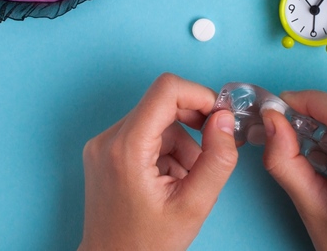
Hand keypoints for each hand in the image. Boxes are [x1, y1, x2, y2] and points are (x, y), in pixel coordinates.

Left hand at [79, 73, 238, 250]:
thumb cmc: (148, 244)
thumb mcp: (195, 205)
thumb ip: (217, 159)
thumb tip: (224, 120)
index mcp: (127, 149)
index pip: (166, 90)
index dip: (199, 95)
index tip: (218, 116)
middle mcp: (108, 140)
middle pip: (162, 103)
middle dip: (193, 125)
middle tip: (211, 152)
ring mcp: (102, 145)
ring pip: (156, 120)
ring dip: (181, 143)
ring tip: (184, 181)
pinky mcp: (104, 152)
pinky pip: (144, 133)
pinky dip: (165, 150)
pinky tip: (168, 180)